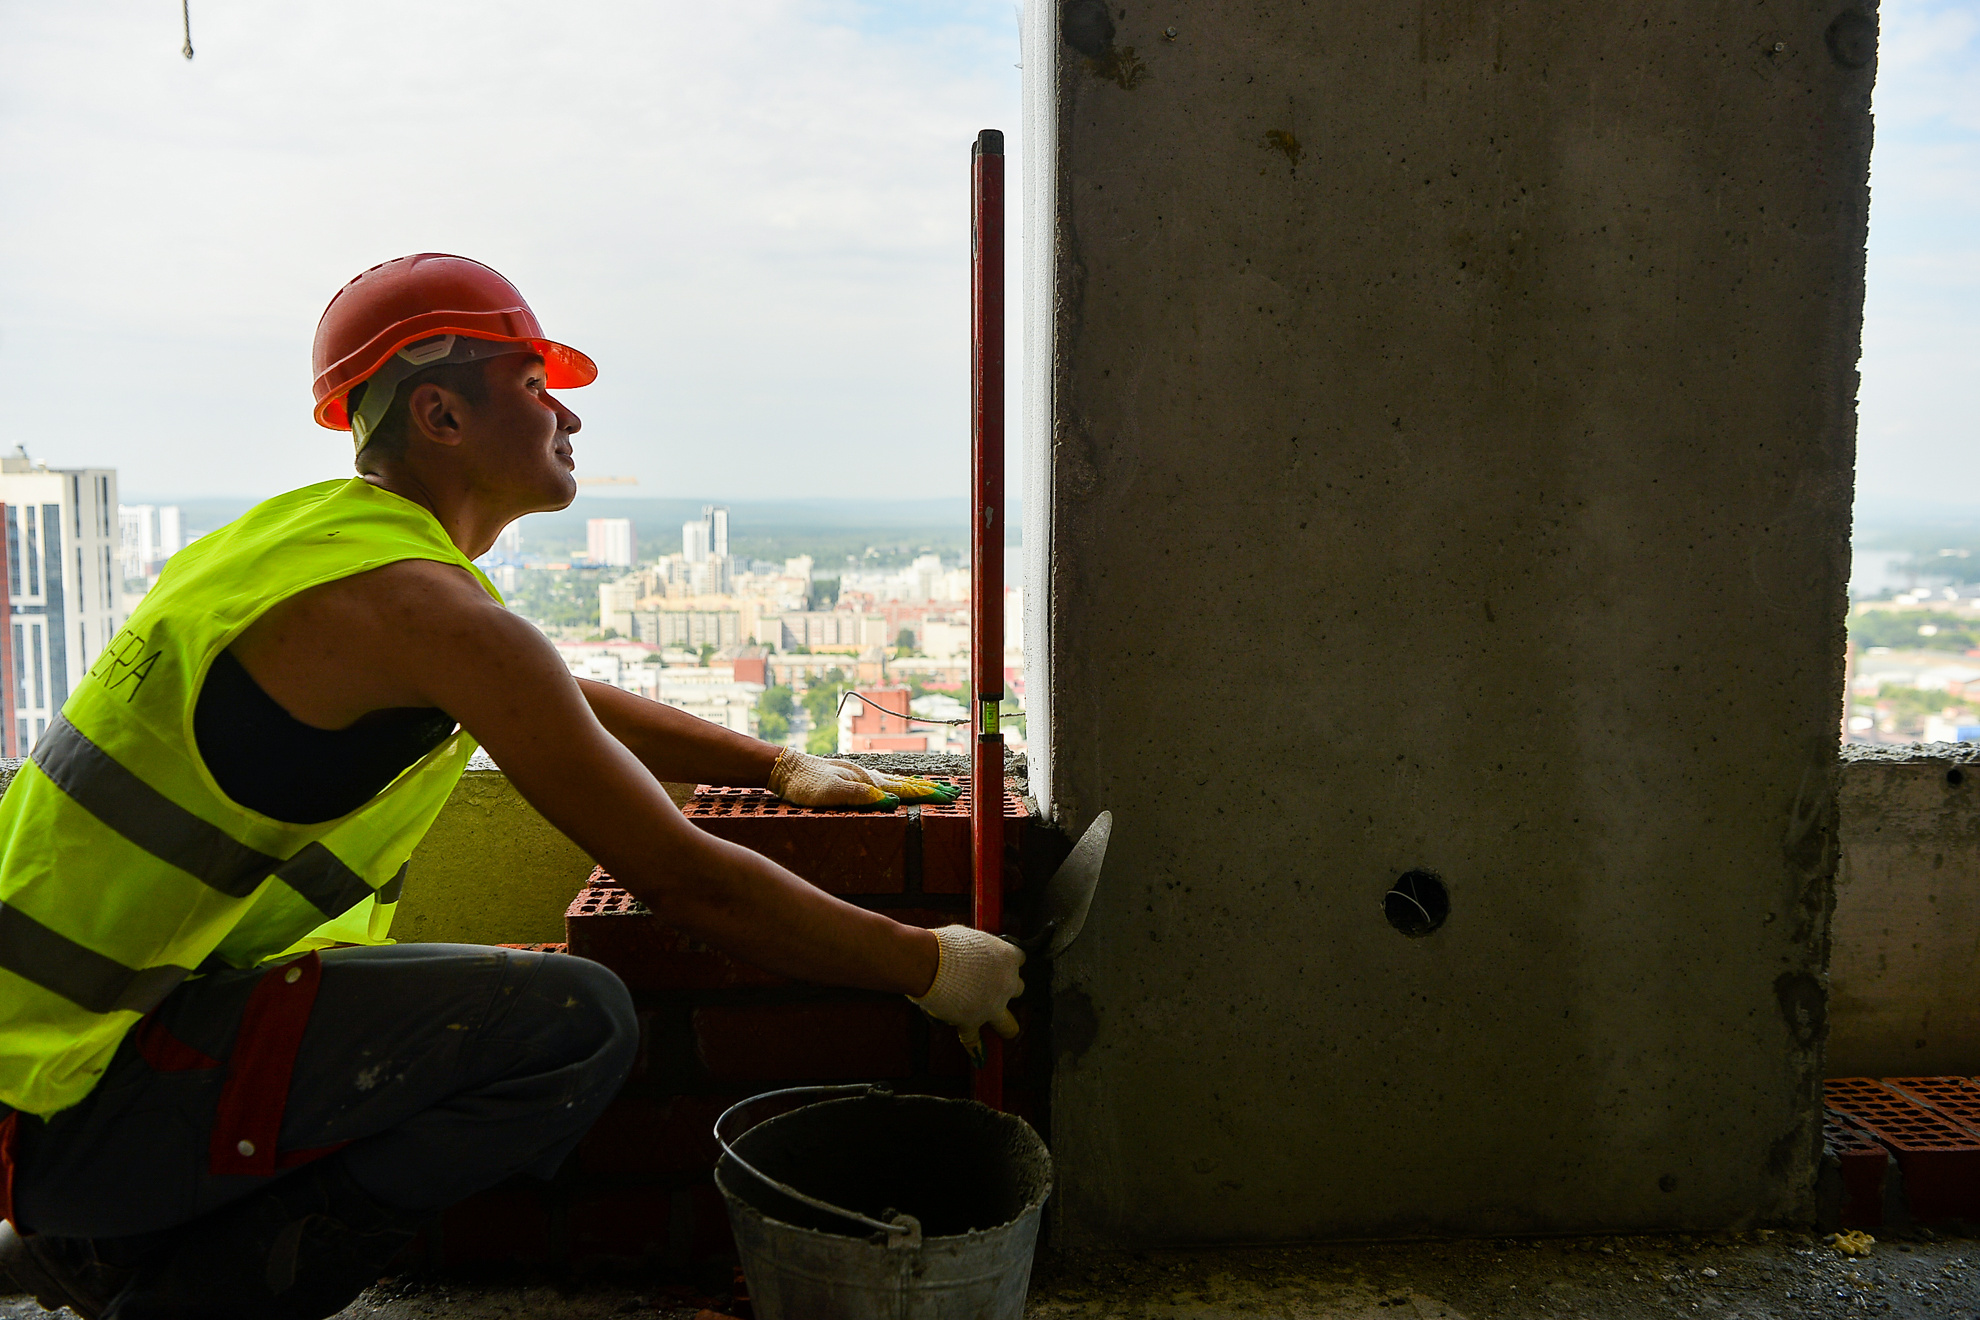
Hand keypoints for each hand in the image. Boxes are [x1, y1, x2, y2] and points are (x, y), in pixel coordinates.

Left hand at [767, 750, 960, 808]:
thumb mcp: (832, 793)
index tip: (949, 797)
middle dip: (929, 789)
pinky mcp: (851, 778)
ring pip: (896, 781)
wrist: (785, 768)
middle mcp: (868, 776)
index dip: (927, 794)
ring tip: (933, 788)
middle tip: (952, 792)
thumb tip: (891, 801)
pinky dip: (899, 784)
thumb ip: (861, 796)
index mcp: (868, 781)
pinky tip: (897, 786)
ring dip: (916, 786)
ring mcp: (860, 776)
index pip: (905, 789)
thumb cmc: (806, 783)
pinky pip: (883, 782)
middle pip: (905, 784)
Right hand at [908, 925, 1023, 1065]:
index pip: (1019, 960)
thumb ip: (978, 948)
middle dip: (1006, 990)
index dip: (1007, 963)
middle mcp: (1006, 983)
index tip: (999, 964)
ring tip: (1001, 1027)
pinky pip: (975, 1040)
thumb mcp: (968, 937)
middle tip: (991, 988)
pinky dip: (974, 1046)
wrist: (928, 962)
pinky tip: (976, 1053)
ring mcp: (992, 1005)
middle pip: (1019, 990)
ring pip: (1009, 1025)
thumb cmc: (945, 945)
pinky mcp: (972, 1021)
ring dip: (1004, 1024)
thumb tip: (973, 952)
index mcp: (1007, 957)